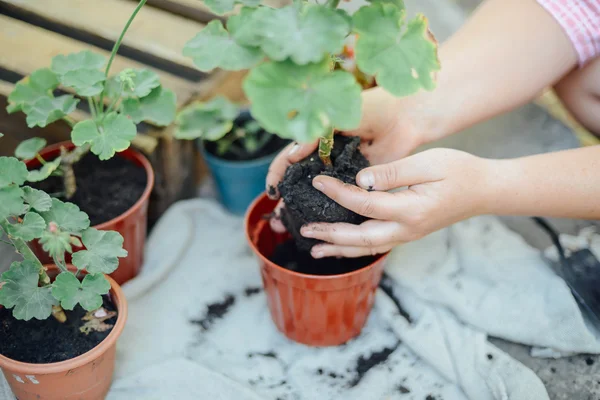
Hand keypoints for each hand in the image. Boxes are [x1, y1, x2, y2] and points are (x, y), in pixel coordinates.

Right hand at [266, 86, 427, 231]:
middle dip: (285, 200)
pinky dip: (329, 212)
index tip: (272, 189)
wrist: (405, 116)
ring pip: (317, 195)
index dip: (278, 173)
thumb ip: (315, 134)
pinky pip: (341, 200)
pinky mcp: (359, 184)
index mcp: (317, 138)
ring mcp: (342, 172)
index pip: (290, 158)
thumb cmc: (371, 109)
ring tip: (290, 226)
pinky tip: (320, 225)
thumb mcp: (338, 118)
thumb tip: (293, 155)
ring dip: (303, 210)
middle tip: (277, 218)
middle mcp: (326, 157)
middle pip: (299, 181)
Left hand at [300, 148, 491, 257]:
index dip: (336, 193)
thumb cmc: (459, 172)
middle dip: (329, 235)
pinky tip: (342, 245)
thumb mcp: (427, 163)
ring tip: (315, 248)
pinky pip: (375, 244)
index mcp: (409, 210)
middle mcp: (406, 229)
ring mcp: (407, 235)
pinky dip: (355, 246)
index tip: (317, 181)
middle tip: (304, 228)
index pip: (362, 204)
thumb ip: (392, 172)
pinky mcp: (408, 232)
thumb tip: (359, 180)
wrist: (484, 190)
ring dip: (339, 248)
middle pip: (359, 238)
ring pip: (366, 247)